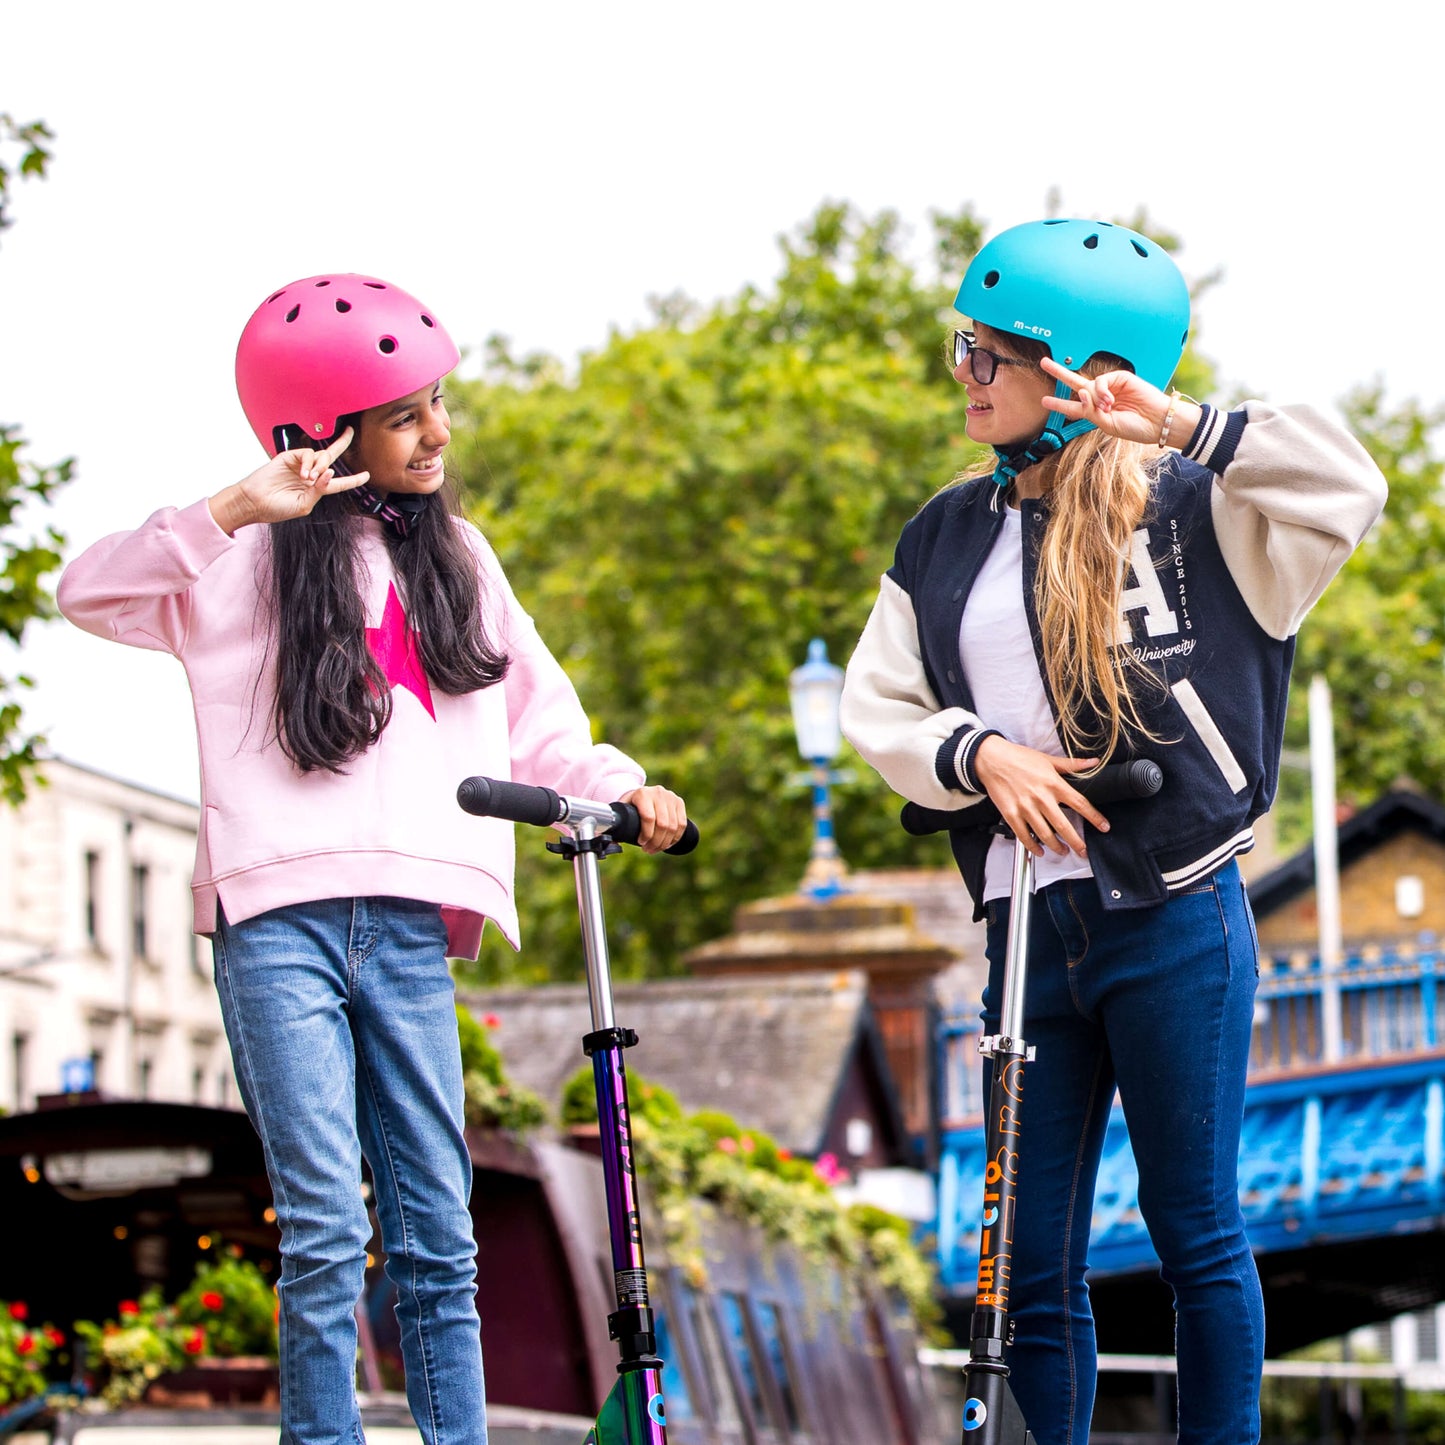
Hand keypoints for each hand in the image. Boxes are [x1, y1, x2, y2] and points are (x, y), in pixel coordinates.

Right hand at [209, 428, 370, 533]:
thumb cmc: (277, 508)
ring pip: (321, 456)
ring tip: (309, 478)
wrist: (255, 502)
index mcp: (316, 489)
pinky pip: (308, 453)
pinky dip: (310, 462)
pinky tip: (304, 474)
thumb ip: (320, 490)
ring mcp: (300, 465)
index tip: (367, 475)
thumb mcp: (304, 505)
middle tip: (350, 432)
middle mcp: (310, 474)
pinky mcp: (289, 456)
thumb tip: (330, 474)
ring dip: (321, 466)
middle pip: (331, 457)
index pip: (338, 482)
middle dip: (342, 443)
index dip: (353, 479)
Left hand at [617, 785, 687, 852]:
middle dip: (656, 842)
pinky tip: (667, 844)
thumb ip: (614, 827)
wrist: (642, 794)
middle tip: (648, 850)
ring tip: (656, 849)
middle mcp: (658, 793)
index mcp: (642, 794)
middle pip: (663, 824)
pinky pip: (681, 824)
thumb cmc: (629, 806)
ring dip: (665, 843)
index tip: (641, 843)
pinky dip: (675, 838)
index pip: (649, 817)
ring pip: (673, 826)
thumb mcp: (621, 812)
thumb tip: (612, 844)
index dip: (646, 834)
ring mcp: (671, 797)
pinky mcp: (679, 802)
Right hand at [973, 735, 1109, 858]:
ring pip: (1044, 834)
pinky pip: (1024, 836)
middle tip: (1083, 851)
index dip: (1094, 817)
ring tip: (1063, 851)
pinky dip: (1033, 846)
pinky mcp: (1010, 814)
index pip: (1080, 803)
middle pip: (1064, 826)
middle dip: (1076, 842)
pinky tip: (1039, 851)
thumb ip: (1071, 765)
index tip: (1104, 827)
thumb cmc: (1019, 758)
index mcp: (1053, 784)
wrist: (992, 759)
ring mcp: (1025, 807)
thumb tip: (1094, 762)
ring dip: (1056, 846)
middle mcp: (1041, 798)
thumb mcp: (1048, 759)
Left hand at [1040, 357, 1202, 449]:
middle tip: (1044, 362)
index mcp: (1097, 411)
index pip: (1074, 406)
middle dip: (1059, 372)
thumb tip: (1081, 393)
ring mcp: (1110, 387)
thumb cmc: (1135, 427)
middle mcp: (1101, 397)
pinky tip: (1110, 399)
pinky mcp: (1120, 378)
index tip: (1044, 400)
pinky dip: (1101, 390)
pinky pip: (1100, 380)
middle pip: (1075, 382)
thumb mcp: (1106, 425)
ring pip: (1088, 385)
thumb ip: (1090, 412)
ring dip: (1094, 398)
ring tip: (1107, 407)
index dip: (1059, 403)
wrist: (1157, 422)